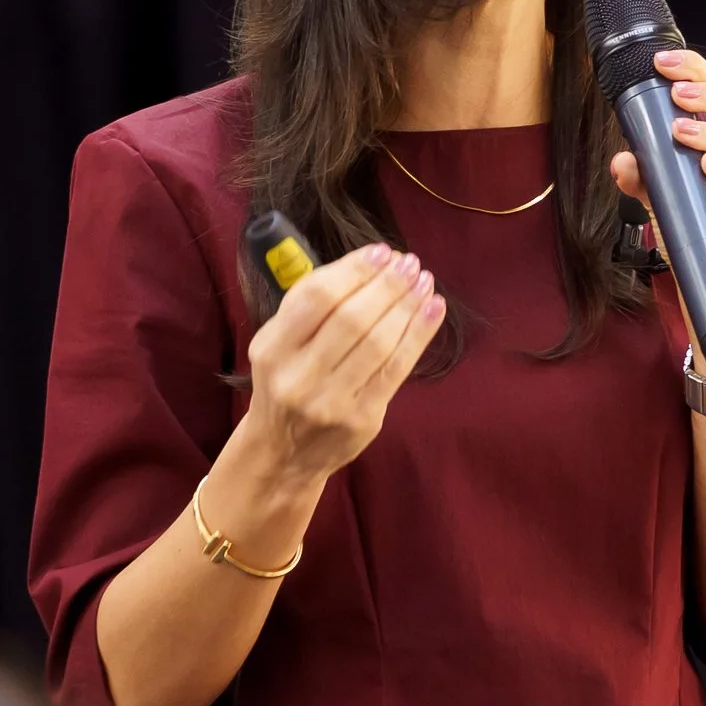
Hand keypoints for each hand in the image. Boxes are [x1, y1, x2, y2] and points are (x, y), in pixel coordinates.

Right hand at [239, 243, 445, 488]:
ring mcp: (330, 401)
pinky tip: (433, 310)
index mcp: (272, 348)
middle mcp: (298, 376)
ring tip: (424, 282)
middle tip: (410, 263)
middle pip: (352, 319)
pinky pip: (396, 369)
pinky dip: (419, 334)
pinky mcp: (362, 419)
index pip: (316, 297)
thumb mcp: (278, 344)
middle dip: (387, 285)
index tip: (382, 252)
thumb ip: (310, 306)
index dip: (354, 270)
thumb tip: (370, 263)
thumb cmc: (287, 382)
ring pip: (378, 343)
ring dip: (407, 306)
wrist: (283, 453)